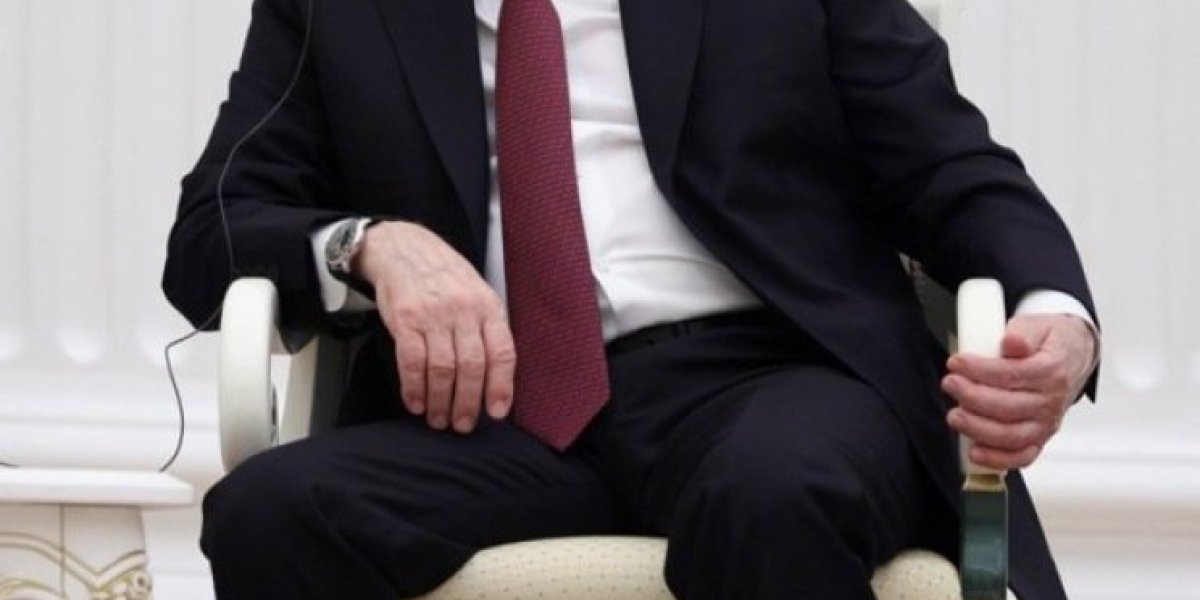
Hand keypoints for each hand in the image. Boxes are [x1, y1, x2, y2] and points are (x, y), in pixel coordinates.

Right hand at [355, 221, 514, 432]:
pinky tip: (416, 402)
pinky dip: (414, 388)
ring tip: (438, 419)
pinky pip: (412, 361)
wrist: (404, 248)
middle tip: (462, 424)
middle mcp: (464, 310)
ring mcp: (434, 314)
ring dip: (440, 401)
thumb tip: (495, 376)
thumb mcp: (477, 292)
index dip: (502, 386)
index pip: (502, 352)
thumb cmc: (444, 277)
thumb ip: (486, 328)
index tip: (496, 412)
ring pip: (442, 369)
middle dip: (468, 402)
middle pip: (472, 366)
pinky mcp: (405, 319)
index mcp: (487, 306)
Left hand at [942, 314, 1095, 469]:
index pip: (1011, 375)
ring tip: (954, 415)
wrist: (1072, 356)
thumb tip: (1012, 342)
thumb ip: (1022, 333)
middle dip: (972, 397)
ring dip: (978, 429)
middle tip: (950, 384)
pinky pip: (1022, 456)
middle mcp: (1051, 401)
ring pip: (1011, 435)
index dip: (979, 370)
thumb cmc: (1048, 342)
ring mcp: (1046, 424)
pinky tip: (974, 452)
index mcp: (1051, 371)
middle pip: (1008, 408)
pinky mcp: (1039, 438)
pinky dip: (998, 459)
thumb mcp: (1037, 326)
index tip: (957, 363)